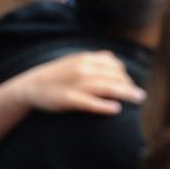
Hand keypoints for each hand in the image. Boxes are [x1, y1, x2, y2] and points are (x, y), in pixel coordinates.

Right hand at [17, 51, 146, 115]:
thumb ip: (95, 62)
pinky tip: (116, 109)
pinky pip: (90, 102)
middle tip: (140, 96)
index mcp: (84, 59)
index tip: (131, 84)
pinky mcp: (69, 99)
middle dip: (129, 85)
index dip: (125, 75)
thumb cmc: (56, 76)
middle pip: (114, 76)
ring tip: (138, 99)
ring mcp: (75, 84)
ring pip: (107, 87)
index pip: (113, 64)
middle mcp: (82, 69)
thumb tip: (118, 65)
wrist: (29, 87)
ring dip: (126, 93)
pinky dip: (104, 105)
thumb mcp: (74, 62)